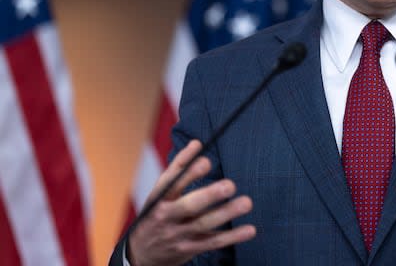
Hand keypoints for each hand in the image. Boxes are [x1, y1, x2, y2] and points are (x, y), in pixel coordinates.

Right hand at [127, 140, 255, 265]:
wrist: (142, 254)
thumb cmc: (156, 214)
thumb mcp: (159, 194)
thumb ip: (178, 169)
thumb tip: (197, 143)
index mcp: (159, 199)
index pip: (172, 182)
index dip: (188, 171)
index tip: (206, 160)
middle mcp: (166, 216)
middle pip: (188, 206)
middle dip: (209, 196)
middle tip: (229, 185)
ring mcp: (178, 235)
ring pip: (204, 224)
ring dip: (226, 213)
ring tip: (246, 202)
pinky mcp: (190, 249)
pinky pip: (213, 242)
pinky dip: (232, 237)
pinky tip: (249, 229)